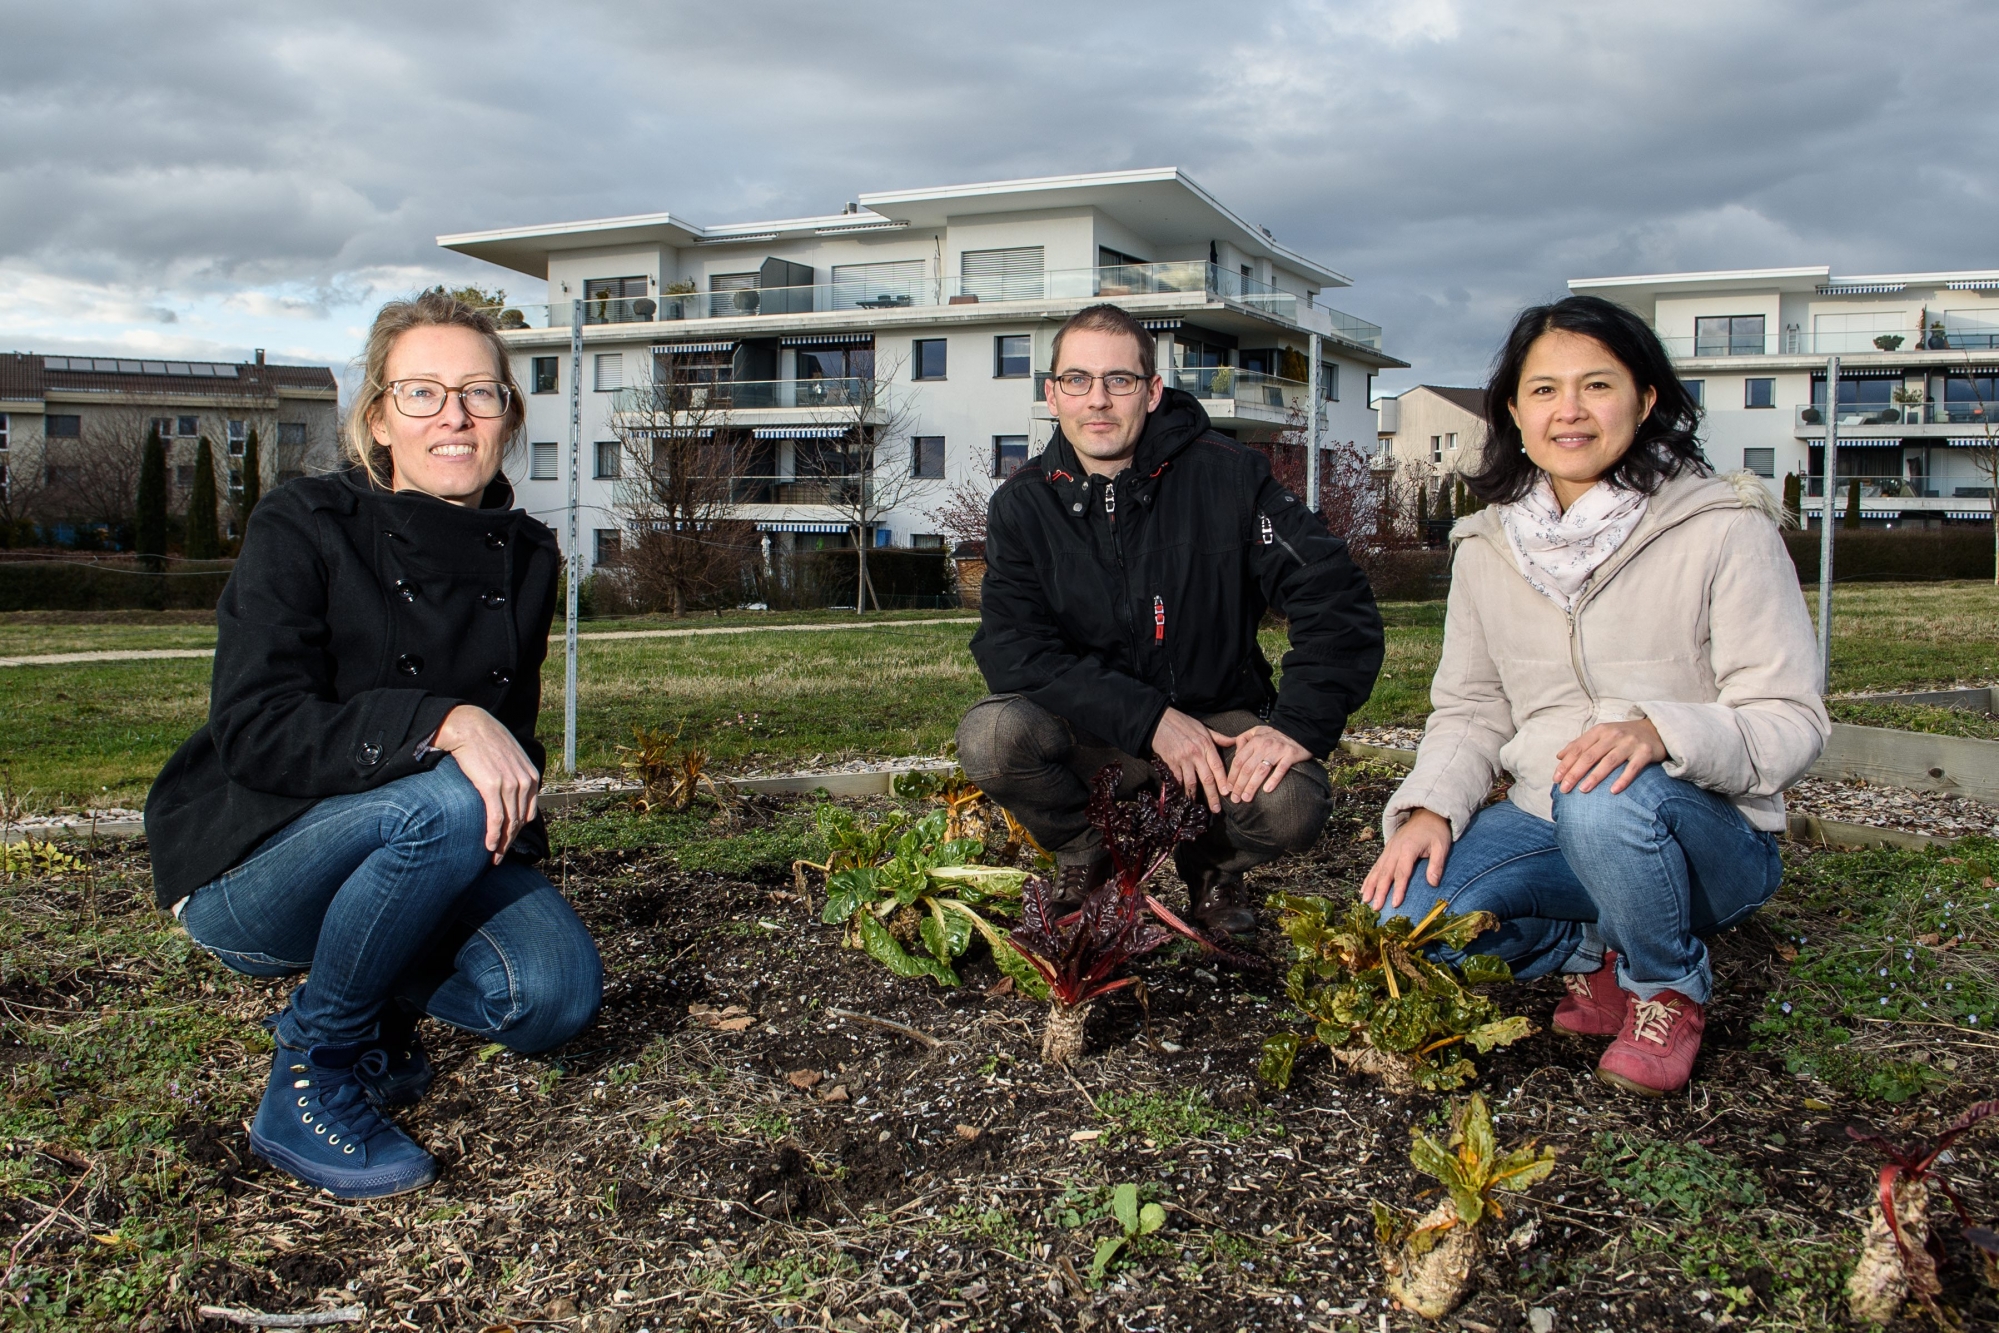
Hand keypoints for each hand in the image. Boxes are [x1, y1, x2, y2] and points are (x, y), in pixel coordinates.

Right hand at [433, 705, 540, 863]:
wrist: (468, 726)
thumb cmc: (485, 742)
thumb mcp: (510, 758)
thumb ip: (515, 775)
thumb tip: (509, 795)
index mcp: (531, 776)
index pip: (529, 812)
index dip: (518, 830)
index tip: (508, 842)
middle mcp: (525, 781)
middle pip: (520, 821)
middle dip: (510, 842)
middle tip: (500, 858)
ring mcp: (510, 784)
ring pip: (509, 823)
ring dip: (502, 844)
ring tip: (493, 858)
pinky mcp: (492, 786)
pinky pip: (496, 819)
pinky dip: (493, 836)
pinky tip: (488, 847)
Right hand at [1150, 707, 1229, 813]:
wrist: (1160, 721)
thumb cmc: (1183, 723)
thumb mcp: (1204, 728)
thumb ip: (1219, 738)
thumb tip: (1236, 741)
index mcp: (1206, 745)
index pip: (1218, 767)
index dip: (1223, 781)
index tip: (1228, 793)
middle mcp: (1196, 754)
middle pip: (1207, 778)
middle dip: (1212, 795)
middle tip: (1216, 809)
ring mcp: (1183, 759)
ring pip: (1191, 782)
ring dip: (1195, 796)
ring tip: (1198, 806)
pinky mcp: (1171, 763)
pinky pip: (1177, 779)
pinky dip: (1179, 789)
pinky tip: (1182, 797)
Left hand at [1212, 725, 1310, 803]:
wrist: (1299, 730)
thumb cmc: (1275, 734)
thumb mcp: (1257, 731)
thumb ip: (1243, 739)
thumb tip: (1234, 752)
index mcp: (1254, 741)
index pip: (1239, 760)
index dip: (1232, 775)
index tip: (1228, 788)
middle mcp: (1264, 746)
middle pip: (1248, 768)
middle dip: (1239, 785)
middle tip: (1235, 798)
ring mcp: (1277, 751)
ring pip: (1261, 771)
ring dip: (1252, 786)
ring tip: (1246, 798)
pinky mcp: (1290, 755)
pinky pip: (1280, 770)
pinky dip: (1273, 780)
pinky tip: (1266, 790)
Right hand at [1361, 808, 1452, 911]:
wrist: (1426, 813)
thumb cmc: (1435, 831)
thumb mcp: (1442, 846)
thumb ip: (1437, 865)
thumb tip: (1433, 883)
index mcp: (1408, 849)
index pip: (1402, 873)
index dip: (1398, 889)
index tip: (1395, 904)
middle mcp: (1395, 849)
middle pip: (1386, 873)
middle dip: (1379, 891)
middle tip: (1375, 907)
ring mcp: (1389, 849)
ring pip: (1377, 870)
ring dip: (1370, 886)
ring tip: (1365, 901)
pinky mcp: (1387, 850)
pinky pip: (1376, 866)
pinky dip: (1369, 878)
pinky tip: (1364, 889)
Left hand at [1554, 718, 1667, 795]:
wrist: (1655, 729)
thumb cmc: (1623, 735)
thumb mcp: (1601, 734)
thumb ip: (1580, 744)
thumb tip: (1559, 756)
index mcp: (1599, 731)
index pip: (1578, 748)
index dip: (1566, 764)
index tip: (1556, 779)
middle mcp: (1613, 735)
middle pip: (1590, 755)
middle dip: (1575, 773)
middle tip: (1564, 789)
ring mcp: (1629, 743)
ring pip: (1609, 761)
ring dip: (1595, 777)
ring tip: (1582, 790)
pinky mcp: (1645, 752)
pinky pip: (1633, 768)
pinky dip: (1622, 779)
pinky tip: (1613, 791)